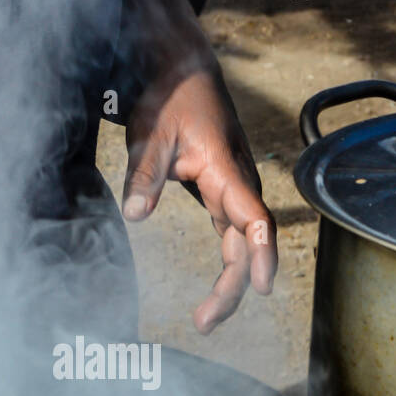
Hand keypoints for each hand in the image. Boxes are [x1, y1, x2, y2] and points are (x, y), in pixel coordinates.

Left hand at [122, 61, 276, 334]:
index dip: (260, 256)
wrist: (184, 73)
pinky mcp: (221, 191)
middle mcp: (238, 184)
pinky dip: (229, 263)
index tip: (259, 288)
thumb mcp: (150, 133)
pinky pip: (232, 234)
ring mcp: (232, 188)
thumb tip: (135, 215)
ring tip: (206, 318)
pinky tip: (218, 289)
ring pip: (241, 242)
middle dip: (234, 286)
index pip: (253, 220)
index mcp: (226, 170)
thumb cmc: (170, 100)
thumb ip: (144, 174)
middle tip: (204, 322)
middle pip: (247, 243)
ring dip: (231, 280)